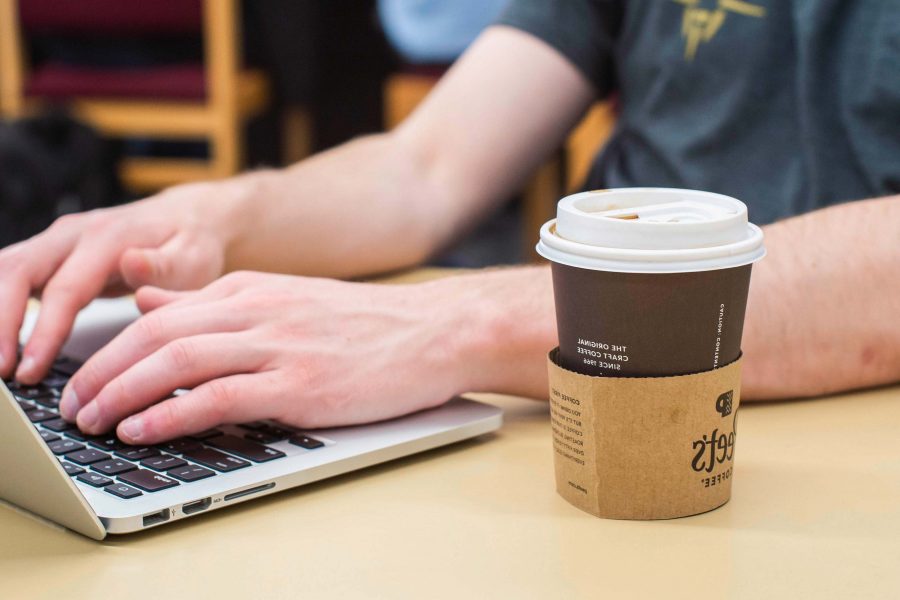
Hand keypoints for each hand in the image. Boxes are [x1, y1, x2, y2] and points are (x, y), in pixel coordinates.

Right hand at [0, 181, 238, 382]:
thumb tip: (131, 265)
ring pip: (3, 270)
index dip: (43, 332)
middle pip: (16, 273)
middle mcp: (72, 234)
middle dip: (1, 325)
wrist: (186, 218)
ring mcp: (55, 241)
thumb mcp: (191, 258)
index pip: (64, 289)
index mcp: (107, 239)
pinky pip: (8, 275)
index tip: (31, 370)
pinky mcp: (47, 253)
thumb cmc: (190, 246)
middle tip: (3, 373)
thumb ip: (162, 267)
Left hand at [60, 271, 481, 443]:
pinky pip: (219, 397)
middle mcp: (258, 310)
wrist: (435, 331)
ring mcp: (279, 346)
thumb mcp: (286, 299)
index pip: (159, 314)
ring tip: (93, 421)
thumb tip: (151, 303)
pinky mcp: (301, 384)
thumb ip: (217, 302)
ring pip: (176, 361)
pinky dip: (170, 413)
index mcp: (251, 290)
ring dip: (122, 392)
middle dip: (101, 372)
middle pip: (155, 335)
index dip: (110, 349)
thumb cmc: (368, 324)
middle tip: (74, 406)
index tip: (87, 380)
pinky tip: (144, 429)